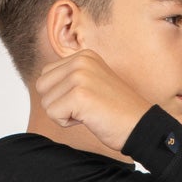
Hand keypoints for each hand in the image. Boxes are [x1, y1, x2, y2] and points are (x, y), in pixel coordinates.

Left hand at [33, 47, 151, 154]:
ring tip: (89, 112)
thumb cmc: (118, 111)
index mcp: (84, 56)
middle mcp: (81, 61)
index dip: (61, 94)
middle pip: (42, 86)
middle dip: (58, 103)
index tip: (86, 99)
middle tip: (85, 107)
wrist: (140, 126)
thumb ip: (70, 78)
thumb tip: (41, 84)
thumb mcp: (92, 83)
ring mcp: (80, 76)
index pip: (46, 74)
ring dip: (64, 114)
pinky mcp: (79, 95)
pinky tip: (89, 119)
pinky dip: (67, 123)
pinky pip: (53, 115)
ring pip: (46, 102)